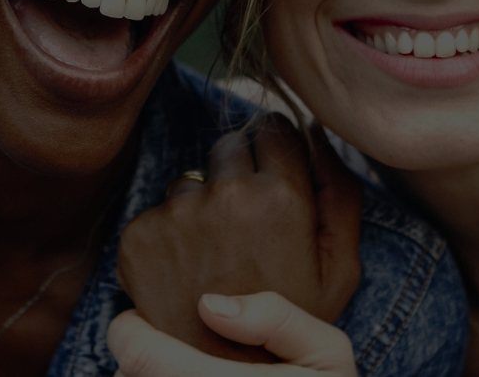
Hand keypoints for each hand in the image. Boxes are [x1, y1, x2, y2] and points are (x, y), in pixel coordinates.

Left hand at [117, 114, 361, 361]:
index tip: (275, 179)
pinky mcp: (139, 235)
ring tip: (216, 256)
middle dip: (238, 173)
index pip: (272, 128)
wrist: (226, 374)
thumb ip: (339, 191)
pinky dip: (168, 234)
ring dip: (201, 205)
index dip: (276, 152)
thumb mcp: (339, 266)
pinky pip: (157, 212)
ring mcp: (177, 214)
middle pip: (229, 145)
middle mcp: (225, 195)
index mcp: (280, 195)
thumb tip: (316, 130)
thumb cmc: (292, 323)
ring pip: (190, 180)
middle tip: (246, 226)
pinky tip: (186, 271)